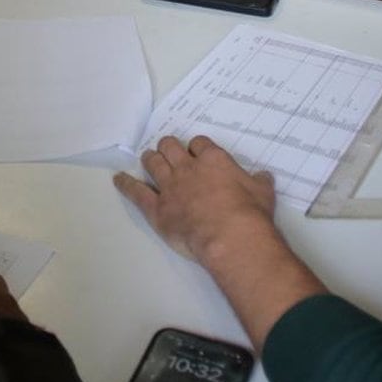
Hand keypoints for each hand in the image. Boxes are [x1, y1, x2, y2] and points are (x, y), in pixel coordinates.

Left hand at [114, 135, 277, 263]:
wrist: (230, 237)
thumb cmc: (249, 213)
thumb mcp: (263, 192)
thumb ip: (259, 181)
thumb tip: (263, 176)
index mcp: (213, 160)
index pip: (199, 144)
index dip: (197, 147)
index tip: (197, 152)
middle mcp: (188, 169)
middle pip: (171, 148)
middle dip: (169, 147)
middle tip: (169, 151)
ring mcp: (170, 187)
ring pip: (153, 163)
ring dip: (151, 159)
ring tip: (149, 158)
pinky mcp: (157, 208)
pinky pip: (136, 192)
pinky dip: (126, 184)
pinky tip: (118, 180)